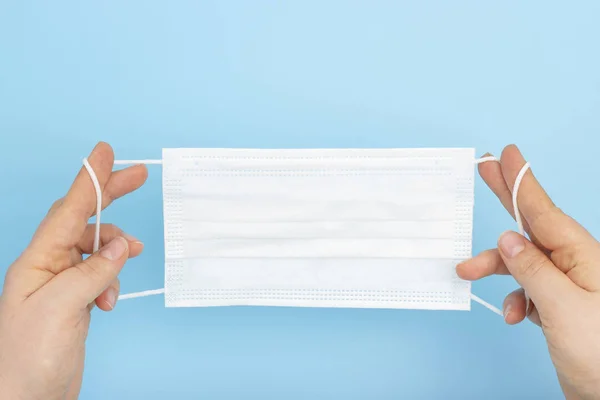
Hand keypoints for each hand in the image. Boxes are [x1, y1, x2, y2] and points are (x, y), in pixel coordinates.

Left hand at [0, 143, 146, 399]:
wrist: (25, 399)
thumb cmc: (27, 359)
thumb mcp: (62, 308)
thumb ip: (94, 272)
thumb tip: (121, 247)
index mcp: (37, 261)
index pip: (67, 209)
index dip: (89, 179)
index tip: (105, 152)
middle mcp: (47, 266)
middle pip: (82, 219)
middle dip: (109, 197)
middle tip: (136, 175)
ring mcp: (61, 283)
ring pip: (96, 248)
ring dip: (116, 251)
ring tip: (131, 258)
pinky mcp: (74, 301)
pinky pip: (100, 274)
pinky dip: (113, 279)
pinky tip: (110, 299)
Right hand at [457, 145, 599, 398]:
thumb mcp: (563, 308)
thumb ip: (533, 269)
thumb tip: (509, 238)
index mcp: (583, 255)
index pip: (543, 209)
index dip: (521, 180)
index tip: (506, 154)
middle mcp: (575, 264)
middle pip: (532, 222)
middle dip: (506, 198)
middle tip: (485, 168)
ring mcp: (568, 285)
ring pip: (522, 262)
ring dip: (496, 268)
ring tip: (466, 273)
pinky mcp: (560, 306)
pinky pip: (527, 289)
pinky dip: (513, 299)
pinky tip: (513, 316)